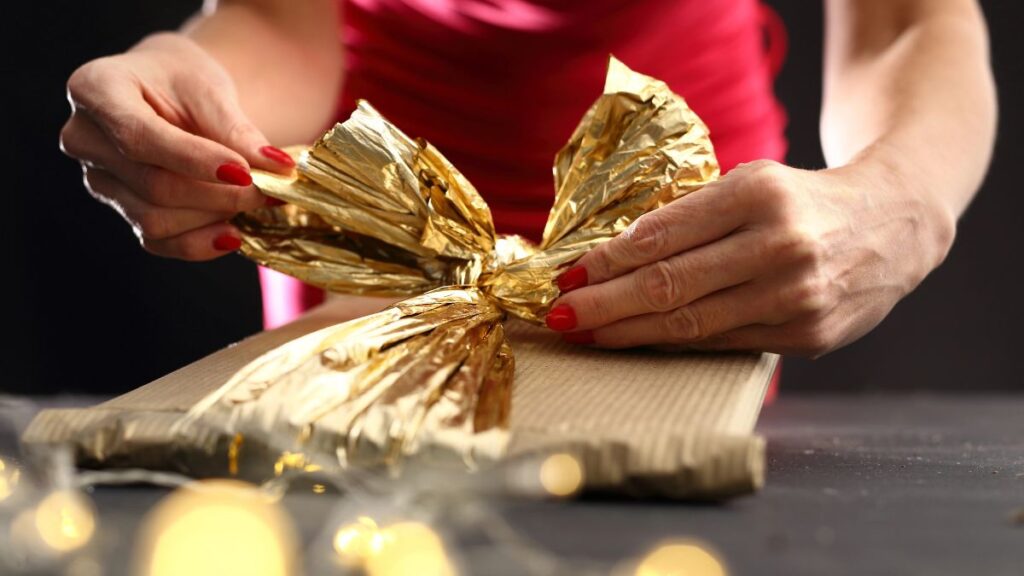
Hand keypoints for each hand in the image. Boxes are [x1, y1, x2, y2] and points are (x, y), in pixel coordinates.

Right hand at [60, 33, 294, 259]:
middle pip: (153, 185)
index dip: (195, 161)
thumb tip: (277, 168)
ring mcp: (98, 180)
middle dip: (220, 194)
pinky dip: (200, 244)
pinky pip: (157, 242)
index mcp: (95, 90)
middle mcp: (85, 139)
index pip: (140, 138)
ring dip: (214, 218)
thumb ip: (237, 129)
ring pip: (155, 220)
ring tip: (256, 202)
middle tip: (271, 190)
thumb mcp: (211, 90)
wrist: (166, 92)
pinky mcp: (121, 209)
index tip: (247, 172)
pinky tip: (235, 234)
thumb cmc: (184, 82)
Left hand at [546, 159, 955, 356]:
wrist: (894, 222)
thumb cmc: (803, 201)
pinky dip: (674, 344)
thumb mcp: (751, 184)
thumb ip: (693, 218)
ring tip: (585, 335)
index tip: (569, 276)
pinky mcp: (808, 334)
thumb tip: (615, 259)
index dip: (608, 261)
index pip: (663, 235)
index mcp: (758, 194)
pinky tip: (638, 343)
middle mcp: (779, 244)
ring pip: (691, 322)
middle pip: (669, 284)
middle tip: (559, 315)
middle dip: (604, 304)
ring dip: (628, 332)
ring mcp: (796, 295)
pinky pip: (723, 343)